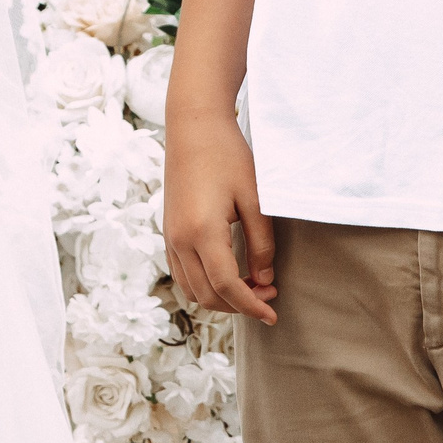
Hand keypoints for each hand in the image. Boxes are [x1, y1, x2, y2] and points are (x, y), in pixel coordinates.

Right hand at [163, 109, 277, 323]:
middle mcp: (180, 239)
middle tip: (269, 295)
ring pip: (191, 289)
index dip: (252, 307)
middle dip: (239, 305)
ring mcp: (170, 236)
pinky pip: (182, 273)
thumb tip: (265, 281)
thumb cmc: (228, 156)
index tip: (274, 315)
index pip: (227, 286)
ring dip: (220, 297)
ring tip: (250, 286)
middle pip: (207, 295)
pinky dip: (204, 284)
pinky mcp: (168, 230)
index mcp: (202, 232)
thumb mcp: (254, 199)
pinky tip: (228, 272)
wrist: (193, 127)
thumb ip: (261, 244)